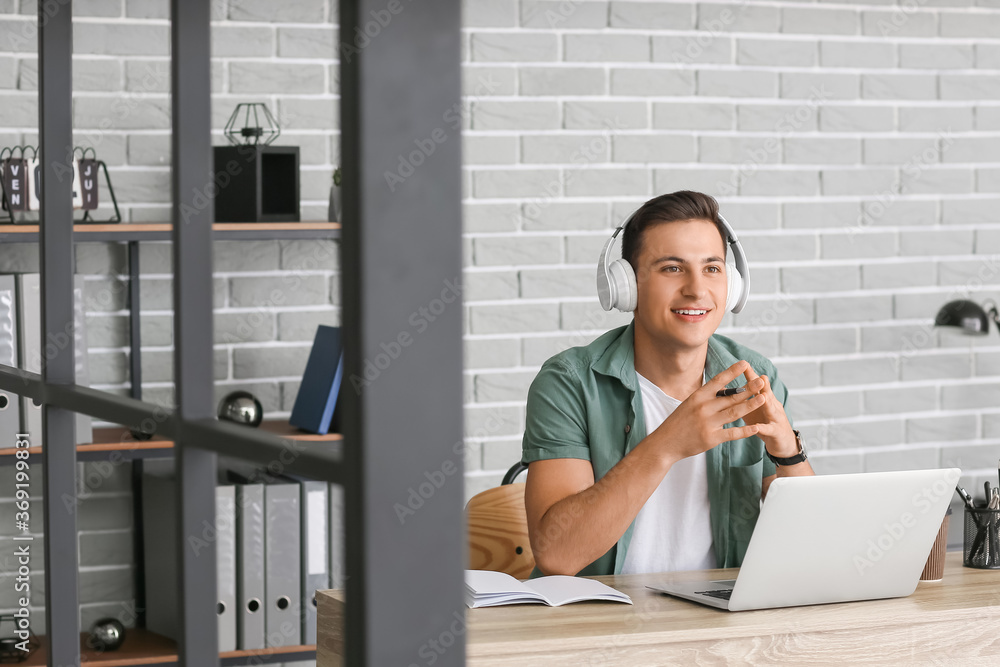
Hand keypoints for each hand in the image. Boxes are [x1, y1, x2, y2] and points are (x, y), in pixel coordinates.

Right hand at [650, 360, 766, 464]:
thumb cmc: (678, 422)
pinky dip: (745, 431)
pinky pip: (732, 433)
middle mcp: (703, 408)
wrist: (665, 442)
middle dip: (748, 388)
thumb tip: (725, 389)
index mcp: (698, 397)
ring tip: (764, 398)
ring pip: (735, 412)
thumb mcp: (689, 404)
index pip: (718, 380)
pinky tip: (756, 427)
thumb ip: (707, 398)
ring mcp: (708, 423)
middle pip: (731, 396)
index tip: (745, 363)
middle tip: (761, 381)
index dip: (732, 371)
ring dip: (751, 405)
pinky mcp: (711, 438)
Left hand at [740, 366, 796, 457]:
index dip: (750, 374)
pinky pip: (768, 430)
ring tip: (762, 396)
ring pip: (770, 408)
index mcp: (764, 399)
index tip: (743, 363)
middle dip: (760, 383)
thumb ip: (741, 399)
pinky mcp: (776, 432)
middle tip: (755, 373)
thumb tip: (724, 389)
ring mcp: (775, 418)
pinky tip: (756, 427)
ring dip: (766, 402)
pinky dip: (762, 428)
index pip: (756, 384)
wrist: (783, 443)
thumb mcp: (752, 410)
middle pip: (765, 392)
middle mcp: (771, 405)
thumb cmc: (764, 422)